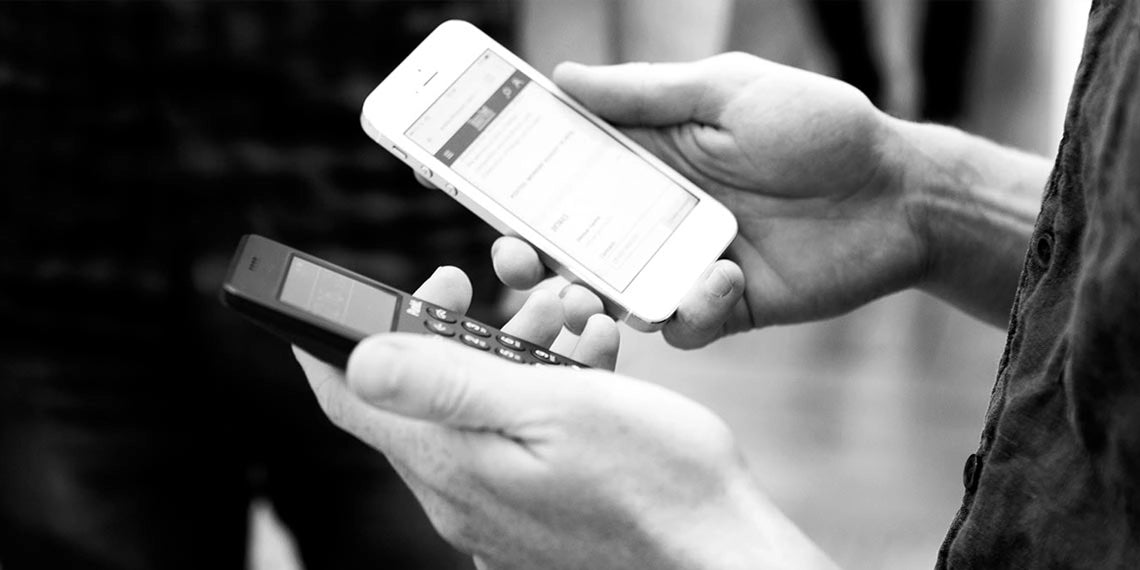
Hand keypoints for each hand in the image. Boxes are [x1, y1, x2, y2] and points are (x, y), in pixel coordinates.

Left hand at [293, 267, 833, 568]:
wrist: (719, 553)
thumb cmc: (655, 481)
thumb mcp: (553, 409)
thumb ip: (450, 385)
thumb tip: (359, 359)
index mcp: (451, 465)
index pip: (350, 399)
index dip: (339, 336)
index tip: (367, 292)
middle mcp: (460, 497)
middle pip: (416, 400)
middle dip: (450, 330)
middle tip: (486, 294)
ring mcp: (496, 513)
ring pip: (471, 415)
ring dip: (505, 356)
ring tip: (564, 324)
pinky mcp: (532, 518)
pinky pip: (510, 445)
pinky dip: (534, 397)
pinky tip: (586, 371)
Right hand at [495, 53, 925, 347]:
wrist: (898, 195)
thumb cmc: (817, 128)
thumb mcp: (726, 91)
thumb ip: (644, 94)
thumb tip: (560, 79)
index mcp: (645, 158)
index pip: (559, 168)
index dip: (508, 172)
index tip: (457, 168)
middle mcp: (652, 215)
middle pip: (569, 240)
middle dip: (531, 252)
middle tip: (514, 255)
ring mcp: (681, 264)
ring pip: (609, 293)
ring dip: (590, 296)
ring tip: (588, 291)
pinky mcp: (720, 307)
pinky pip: (680, 327)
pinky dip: (687, 313)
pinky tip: (718, 284)